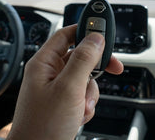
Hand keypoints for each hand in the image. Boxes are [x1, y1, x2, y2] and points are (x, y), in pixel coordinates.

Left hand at [7, 24, 122, 139]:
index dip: (86, 30)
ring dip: (89, 93)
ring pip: (85, 78)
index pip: (66, 34)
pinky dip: (86, 105)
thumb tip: (96, 38)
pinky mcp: (63, 103)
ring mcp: (57, 89)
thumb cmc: (42, 126)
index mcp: (44, 63)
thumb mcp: (68, 88)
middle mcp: (49, 73)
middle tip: (112, 67)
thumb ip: (83, 60)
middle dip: (95, 68)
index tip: (105, 32)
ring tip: (81, 106)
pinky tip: (78, 115)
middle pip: (80, 56)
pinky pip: (83, 95)